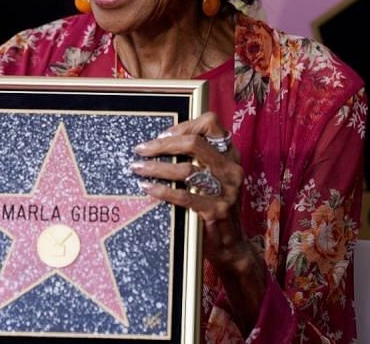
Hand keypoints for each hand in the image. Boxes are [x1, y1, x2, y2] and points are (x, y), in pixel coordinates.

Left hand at [131, 112, 249, 266]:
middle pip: (194, 144)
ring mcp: (226, 190)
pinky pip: (184, 196)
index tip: (162, 134)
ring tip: (138, 168)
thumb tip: (160, 142)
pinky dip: (162, 190)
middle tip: (141, 149)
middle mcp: (231, 169)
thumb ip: (198, 159)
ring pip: (186, 170)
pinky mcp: (216, 210)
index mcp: (230, 155)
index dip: (185, 125)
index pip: (211, 124)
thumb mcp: (213, 177)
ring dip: (157, 168)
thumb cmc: (215, 205)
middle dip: (162, 145)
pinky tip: (148, 188)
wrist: (231, 244)